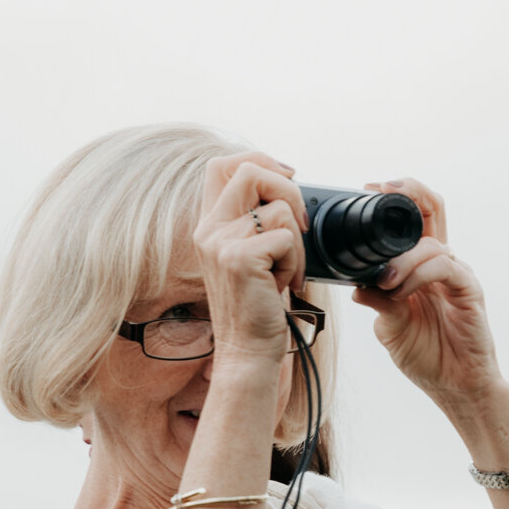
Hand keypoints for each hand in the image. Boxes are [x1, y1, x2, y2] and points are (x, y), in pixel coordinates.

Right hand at [191, 152, 308, 364]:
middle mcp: (209, 228)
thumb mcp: (253, 256)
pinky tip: (283, 283)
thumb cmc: (257, 305)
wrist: (248, 348)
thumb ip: (256, 222)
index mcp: (210, 224)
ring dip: (297, 243)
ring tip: (285, 270)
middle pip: (250, 170)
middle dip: (288, 190)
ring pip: (279, 210)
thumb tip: (287, 188)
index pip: (222, 165)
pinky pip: (287, 238)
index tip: (287, 176)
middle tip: (299, 225)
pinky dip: (296, 262)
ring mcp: (220, 242)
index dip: (258, 159)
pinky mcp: (238, 258)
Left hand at [346, 178, 504, 407]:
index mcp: (422, 267)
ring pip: (431, 244)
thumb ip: (377, 302)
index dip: (396, 198)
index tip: (368, 192)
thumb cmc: (429, 356)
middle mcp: (441, 265)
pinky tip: (402, 291)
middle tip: (380, 193)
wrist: (456, 387)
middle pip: (433, 210)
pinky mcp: (469, 291)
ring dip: (401, 259)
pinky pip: (446, 267)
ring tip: (385, 282)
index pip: (415, 218)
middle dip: (408, 193)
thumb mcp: (390, 327)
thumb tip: (354, 284)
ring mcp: (457, 276)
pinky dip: (419, 275)